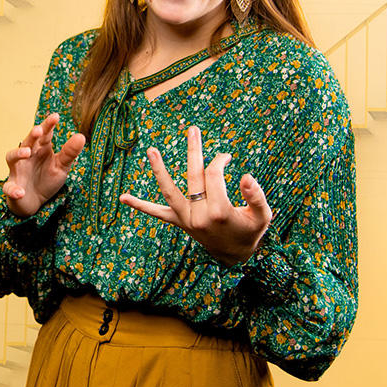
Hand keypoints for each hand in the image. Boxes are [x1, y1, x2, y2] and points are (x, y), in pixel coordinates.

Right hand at [2, 113, 85, 217]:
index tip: (55, 116)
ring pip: (12, 158)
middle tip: (38, 130)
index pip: (45, 135)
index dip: (48, 125)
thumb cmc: (47, 180)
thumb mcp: (61, 167)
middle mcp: (27, 156)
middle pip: (28, 142)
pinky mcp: (12, 187)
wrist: (34, 202)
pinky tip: (20, 192)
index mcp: (41, 150)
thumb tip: (81, 136)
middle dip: (32, 136)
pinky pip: (9, 187)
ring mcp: (18, 171)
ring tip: (26, 153)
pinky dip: (13, 189)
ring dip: (18, 153)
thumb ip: (69, 152)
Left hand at [119, 125, 271, 266]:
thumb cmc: (251, 232)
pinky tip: (123, 198)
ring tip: (151, 150)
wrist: (235, 256)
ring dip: (160, 171)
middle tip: (193, 129)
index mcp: (220, 212)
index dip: (221, 162)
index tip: (227, 158)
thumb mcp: (262, 217)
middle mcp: (200, 215)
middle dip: (194, 150)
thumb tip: (246, 176)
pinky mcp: (179, 223)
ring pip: (170, 192)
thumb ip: (256, 197)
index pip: (215, 175)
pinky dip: (140, 206)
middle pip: (194, 176)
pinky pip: (157, 214)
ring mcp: (186, 219)